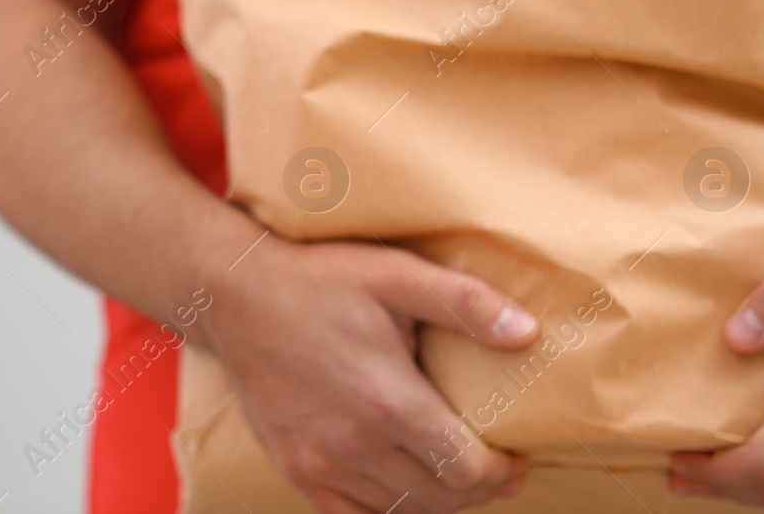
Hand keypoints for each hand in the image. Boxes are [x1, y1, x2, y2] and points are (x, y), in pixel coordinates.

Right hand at [199, 236, 537, 513]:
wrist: (236, 295)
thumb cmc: (319, 280)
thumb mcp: (396, 274)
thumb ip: (466, 303)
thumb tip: (528, 333)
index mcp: (388, 399)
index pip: (466, 471)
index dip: (503, 473)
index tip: (516, 458)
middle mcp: (353, 443)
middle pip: (439, 499)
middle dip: (479, 490)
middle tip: (496, 468)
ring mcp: (318, 461)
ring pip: (399, 511)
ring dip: (437, 502)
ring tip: (452, 473)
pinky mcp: (294, 467)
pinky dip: (387, 511)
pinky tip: (402, 487)